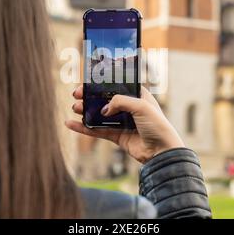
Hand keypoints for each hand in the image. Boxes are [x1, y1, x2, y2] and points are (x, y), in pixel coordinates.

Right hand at [65, 85, 184, 163]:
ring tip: (75, 108)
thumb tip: (104, 109)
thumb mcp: (141, 106)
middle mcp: (129, 107)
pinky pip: (97, 130)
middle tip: (76, 95)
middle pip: (104, 99)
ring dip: (85, 111)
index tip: (87, 83)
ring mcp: (122, 122)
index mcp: (137, 96)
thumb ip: (120, 101)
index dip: (101, 84)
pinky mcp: (117, 136)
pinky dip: (84, 128)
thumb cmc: (157, 126)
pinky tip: (71, 124)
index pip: (116, 86)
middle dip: (89, 97)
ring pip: (99, 115)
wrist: (162, 152)